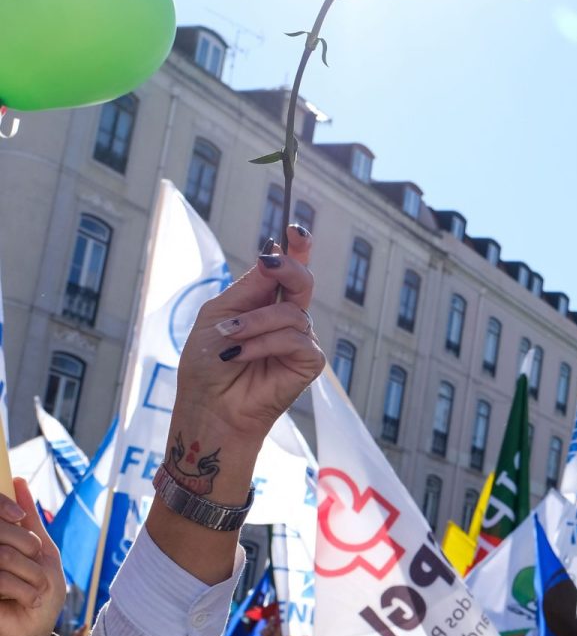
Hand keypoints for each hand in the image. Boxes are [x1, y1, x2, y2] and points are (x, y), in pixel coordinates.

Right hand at [0, 479, 62, 635]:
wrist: (34, 628)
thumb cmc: (39, 589)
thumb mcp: (42, 549)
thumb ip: (28, 518)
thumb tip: (17, 481)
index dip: (1, 505)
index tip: (19, 516)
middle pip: (1, 531)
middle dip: (28, 547)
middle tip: (39, 570)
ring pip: (3, 555)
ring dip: (31, 574)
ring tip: (36, 590)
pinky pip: (1, 579)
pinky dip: (24, 590)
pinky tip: (27, 601)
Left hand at [166, 225, 324, 503]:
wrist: (210, 407)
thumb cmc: (207, 365)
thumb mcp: (219, 315)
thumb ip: (250, 288)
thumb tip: (275, 256)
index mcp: (263, 302)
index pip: (287, 270)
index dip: (296, 248)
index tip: (294, 228)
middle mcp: (286, 318)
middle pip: (302, 280)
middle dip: (289, 267)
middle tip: (271, 263)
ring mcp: (300, 340)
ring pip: (292, 313)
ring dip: (254, 324)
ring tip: (228, 342)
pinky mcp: (309, 363)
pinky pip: (295, 339)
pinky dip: (263, 344)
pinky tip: (240, 357)